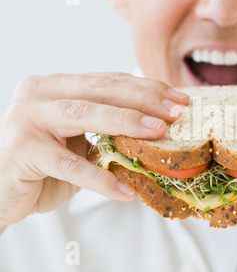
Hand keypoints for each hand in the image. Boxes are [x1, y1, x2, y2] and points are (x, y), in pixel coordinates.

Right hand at [0, 72, 188, 228]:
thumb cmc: (43, 165)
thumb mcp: (78, 143)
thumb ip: (106, 132)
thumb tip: (157, 131)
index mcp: (57, 87)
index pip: (109, 81)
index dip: (147, 88)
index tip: (179, 99)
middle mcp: (40, 94)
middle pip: (101, 90)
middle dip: (144, 100)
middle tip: (176, 112)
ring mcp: (27, 118)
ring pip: (85, 115)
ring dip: (127, 123)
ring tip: (159, 134)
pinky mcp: (22, 150)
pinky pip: (69, 165)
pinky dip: (100, 178)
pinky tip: (125, 190)